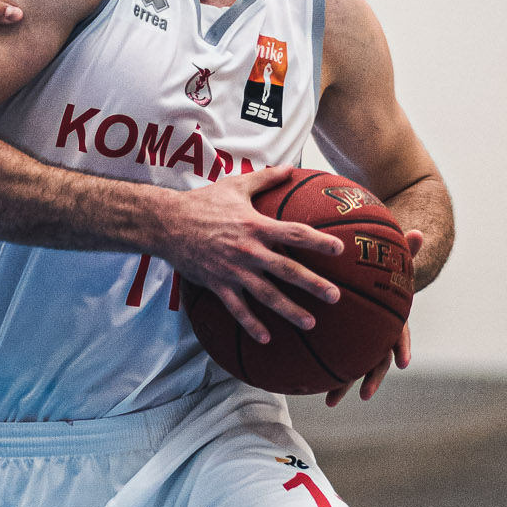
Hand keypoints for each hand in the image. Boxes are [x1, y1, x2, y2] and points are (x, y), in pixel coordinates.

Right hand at [160, 166, 344, 341]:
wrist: (168, 223)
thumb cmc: (203, 202)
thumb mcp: (235, 185)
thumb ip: (265, 178)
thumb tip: (290, 168)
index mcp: (256, 226)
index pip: (294, 233)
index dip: (318, 241)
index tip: (338, 249)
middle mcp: (249, 251)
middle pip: (287, 270)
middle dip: (313, 284)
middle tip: (335, 296)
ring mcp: (233, 270)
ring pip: (267, 294)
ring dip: (289, 310)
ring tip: (310, 322)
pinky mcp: (218, 284)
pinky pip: (237, 309)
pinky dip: (252, 324)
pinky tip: (266, 338)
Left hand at [325, 231, 422, 406]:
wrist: (367, 281)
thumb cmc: (379, 269)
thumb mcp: (390, 258)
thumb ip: (403, 249)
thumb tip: (419, 232)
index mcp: (390, 319)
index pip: (400, 335)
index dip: (403, 349)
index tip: (405, 364)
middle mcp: (376, 335)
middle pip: (376, 360)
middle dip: (371, 379)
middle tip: (364, 396)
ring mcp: (357, 342)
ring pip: (350, 367)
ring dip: (341, 386)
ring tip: (328, 402)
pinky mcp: (338, 343)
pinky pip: (328, 358)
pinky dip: (316, 371)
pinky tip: (300, 385)